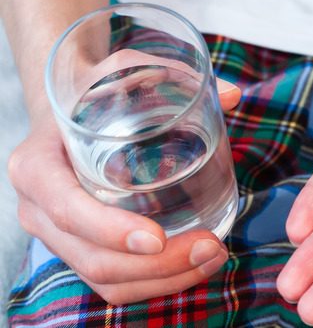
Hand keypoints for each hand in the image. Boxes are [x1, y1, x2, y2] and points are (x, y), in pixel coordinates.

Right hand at [8, 77, 240, 304]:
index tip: (158, 238)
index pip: (67, 210)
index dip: (110, 231)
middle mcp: (38, 209)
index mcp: (36, 167)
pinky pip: (114, 283)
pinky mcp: (80, 250)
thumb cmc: (95, 92)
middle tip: (210, 246)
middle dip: (155, 265)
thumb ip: (172, 74)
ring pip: (106, 280)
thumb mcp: (123, 71)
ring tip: (214, 256)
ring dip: (163, 281)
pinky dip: (156, 284)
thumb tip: (232, 94)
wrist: (67, 111)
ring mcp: (57, 237)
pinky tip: (196, 267)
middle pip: (92, 259)